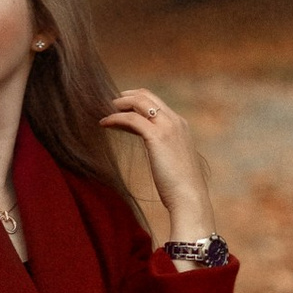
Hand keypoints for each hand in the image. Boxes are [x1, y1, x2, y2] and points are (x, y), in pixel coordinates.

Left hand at [101, 87, 219, 246]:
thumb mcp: (172, 159)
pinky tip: (104, 123)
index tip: (120, 107)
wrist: (189, 197)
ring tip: (104, 111)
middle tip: (109, 104)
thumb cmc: (180, 186)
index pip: (155, 102)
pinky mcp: (157, 137)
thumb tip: (152, 146)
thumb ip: (163, 148)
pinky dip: (115, 118)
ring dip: (118, 104)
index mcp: (180, 125)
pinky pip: (132, 119)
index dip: (135, 101)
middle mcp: (175, 121)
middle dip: (125, 96)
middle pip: (146, 95)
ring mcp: (168, 127)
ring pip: (139, 102)